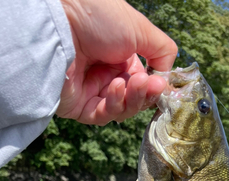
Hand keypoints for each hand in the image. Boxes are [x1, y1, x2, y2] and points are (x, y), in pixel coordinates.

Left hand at [57, 0, 176, 124]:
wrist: (61, 20)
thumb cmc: (98, 16)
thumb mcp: (140, 29)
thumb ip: (162, 51)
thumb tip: (167, 75)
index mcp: (120, 57)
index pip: (143, 83)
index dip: (154, 87)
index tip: (162, 85)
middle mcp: (106, 75)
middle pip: (134, 99)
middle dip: (145, 94)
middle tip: (153, 85)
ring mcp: (91, 92)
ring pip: (121, 110)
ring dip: (132, 99)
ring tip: (133, 83)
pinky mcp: (78, 106)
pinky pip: (102, 115)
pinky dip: (114, 104)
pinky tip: (115, 87)